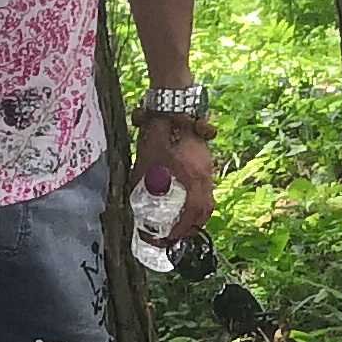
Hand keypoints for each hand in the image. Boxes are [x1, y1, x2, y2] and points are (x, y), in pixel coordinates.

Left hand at [137, 115, 219, 242]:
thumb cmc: (159, 131)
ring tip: (179, 222)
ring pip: (208, 198)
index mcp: (193, 178)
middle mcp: (206, 175)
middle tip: (175, 236)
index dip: (180, 229)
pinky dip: (196, 199)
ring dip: (195, 213)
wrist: (173, 104)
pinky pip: (205, 187)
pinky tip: (182, 200)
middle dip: (192, 226)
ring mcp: (208, 167)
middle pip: (205, 210)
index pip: (192, 213)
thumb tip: (133, 202)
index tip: (167, 237)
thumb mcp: (145, 160)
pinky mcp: (205, 160)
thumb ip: (140, 183)